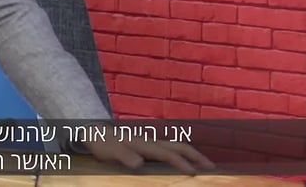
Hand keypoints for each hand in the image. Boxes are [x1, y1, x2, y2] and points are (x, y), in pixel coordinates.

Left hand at [84, 129, 215, 174]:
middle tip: (211, 167)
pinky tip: (183, 163)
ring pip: (175, 146)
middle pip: (178, 146)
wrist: (93, 132)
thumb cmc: (102, 143)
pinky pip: (169, 150)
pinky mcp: (147, 147)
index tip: (195, 173)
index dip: (182, 162)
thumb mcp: (110, 151)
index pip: (168, 153)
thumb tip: (139, 164)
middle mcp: (150, 142)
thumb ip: (124, 156)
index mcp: (144, 144)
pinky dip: (181, 155)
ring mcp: (149, 143)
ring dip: (191, 154)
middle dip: (195, 155)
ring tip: (204, 166)